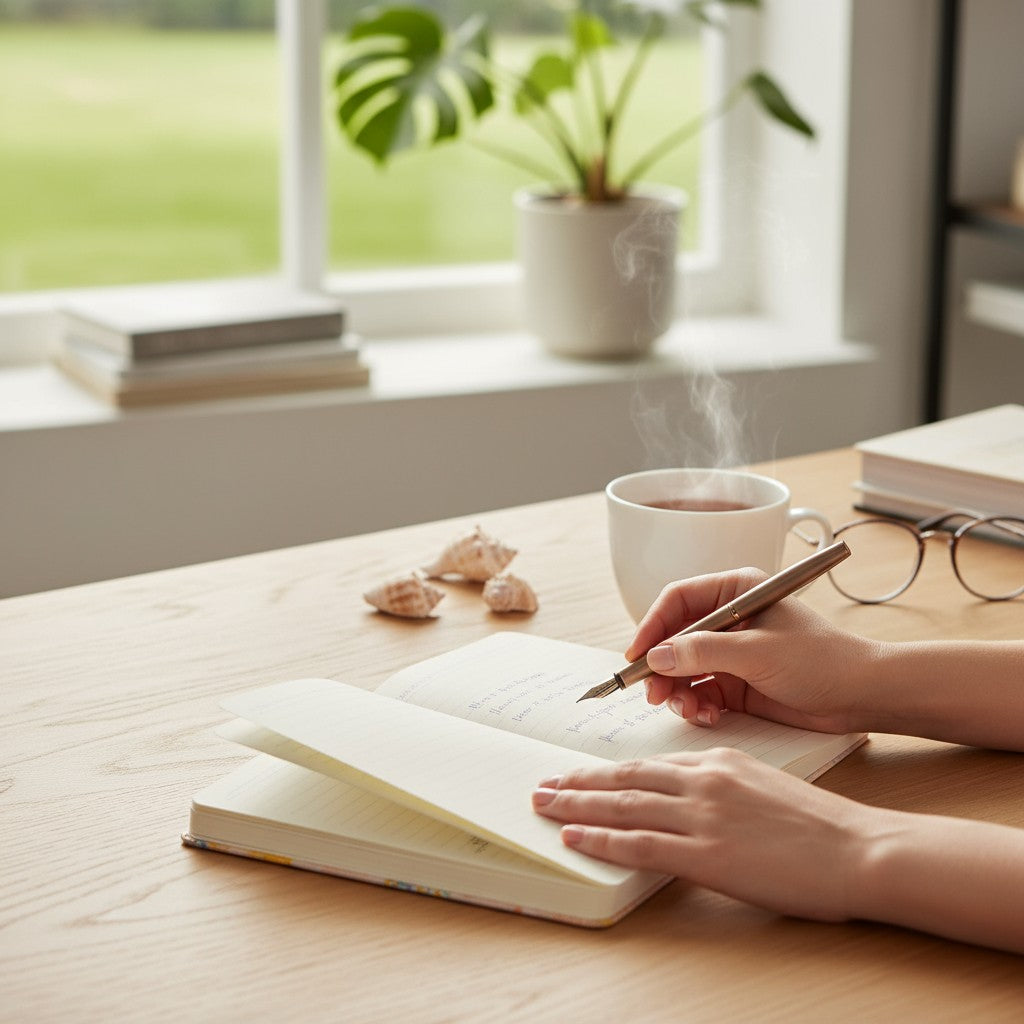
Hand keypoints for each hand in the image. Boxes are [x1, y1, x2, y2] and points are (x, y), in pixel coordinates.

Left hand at [532, 749, 876, 921]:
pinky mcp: (705, 855)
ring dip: (576, 806)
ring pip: (622, 805)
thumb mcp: (765, 784)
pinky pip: (639, 844)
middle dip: (578, 783)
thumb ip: (722, 786)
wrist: (858, 849)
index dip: (609, 771)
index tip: (582, 775)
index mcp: (717, 761)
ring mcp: (701, 816)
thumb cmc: (821, 824)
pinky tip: (575, 839)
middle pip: (624, 777)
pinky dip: (600, 839)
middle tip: (543, 785)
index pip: (648, 765)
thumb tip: (688, 797)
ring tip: (544, 806)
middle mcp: (702, 780)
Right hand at [628, 568, 877, 733]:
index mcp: (736, 591)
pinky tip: (708, 715)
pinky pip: (699, 692)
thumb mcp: (758, 652)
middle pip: (674, 638)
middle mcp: (729, 619)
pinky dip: (696, 706)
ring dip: (677, 691)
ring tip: (687, 709)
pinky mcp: (736, 683)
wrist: (862, 696)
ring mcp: (731, 653)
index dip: (652, 626)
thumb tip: (657, 656)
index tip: (637, 655)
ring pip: (682, 670)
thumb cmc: (822, 660)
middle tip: (653, 692)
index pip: (678, 600)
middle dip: (662, 667)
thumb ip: (704, 652)